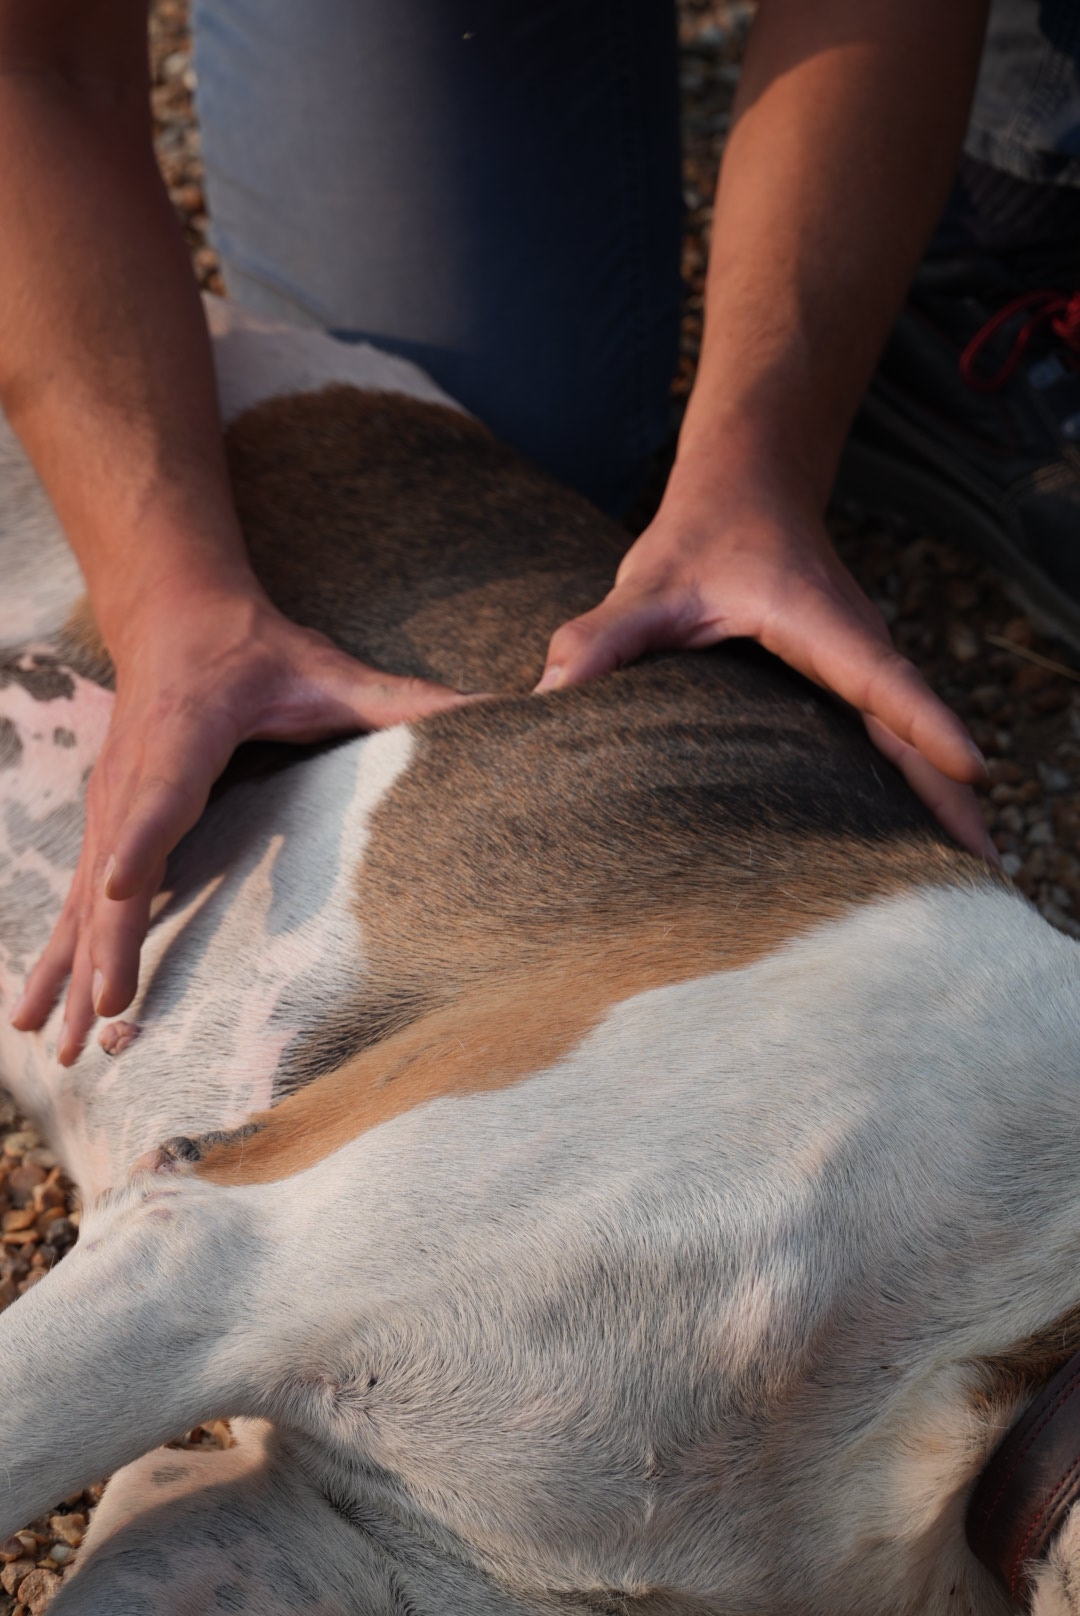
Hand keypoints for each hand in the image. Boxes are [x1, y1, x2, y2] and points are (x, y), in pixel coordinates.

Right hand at [11, 581, 471, 1063]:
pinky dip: (57, 958)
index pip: (160, 793)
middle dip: (106, 944)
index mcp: (186, 734)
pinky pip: (75, 900)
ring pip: (81, 897)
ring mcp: (108, 804)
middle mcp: (133, 775)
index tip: (119, 889)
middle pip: (112, 866)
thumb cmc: (252, 647)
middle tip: (106, 1015)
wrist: (171, 613)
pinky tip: (36, 1015)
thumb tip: (494, 711)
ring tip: (54, 1044)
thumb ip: (400, 698)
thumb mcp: (324, 667)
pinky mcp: (102, 824)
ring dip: (68, 971)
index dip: (139, 840)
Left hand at [536, 476, 993, 861]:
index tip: (972, 772)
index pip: (881, 679)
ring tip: (969, 874)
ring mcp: (858, 668)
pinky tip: (915, 835)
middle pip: (912, 731)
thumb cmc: (703, 533)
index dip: (924, 725)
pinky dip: (913, 781)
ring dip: (941, 799)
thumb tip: (549, 691)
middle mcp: (855, 648)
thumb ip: (603, 635)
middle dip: (950, 798)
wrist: (748, 485)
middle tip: (986, 871)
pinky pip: (890, 737)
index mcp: (820, 623)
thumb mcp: (650, 582)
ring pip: (908, 740)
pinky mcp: (848, 683)